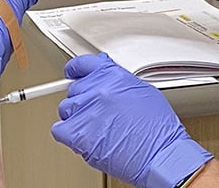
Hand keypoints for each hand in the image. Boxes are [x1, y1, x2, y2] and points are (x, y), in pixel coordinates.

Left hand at [52, 53, 211, 187]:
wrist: (159, 155)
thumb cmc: (157, 130)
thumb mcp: (143, 92)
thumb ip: (118, 82)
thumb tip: (106, 81)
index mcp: (112, 76)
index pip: (84, 65)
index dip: (76, 70)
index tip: (72, 73)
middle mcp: (97, 90)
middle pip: (74, 90)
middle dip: (84, 101)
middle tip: (98, 114)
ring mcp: (86, 111)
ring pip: (66, 109)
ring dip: (77, 118)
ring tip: (97, 129)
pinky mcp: (78, 133)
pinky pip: (59, 130)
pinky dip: (68, 135)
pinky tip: (84, 138)